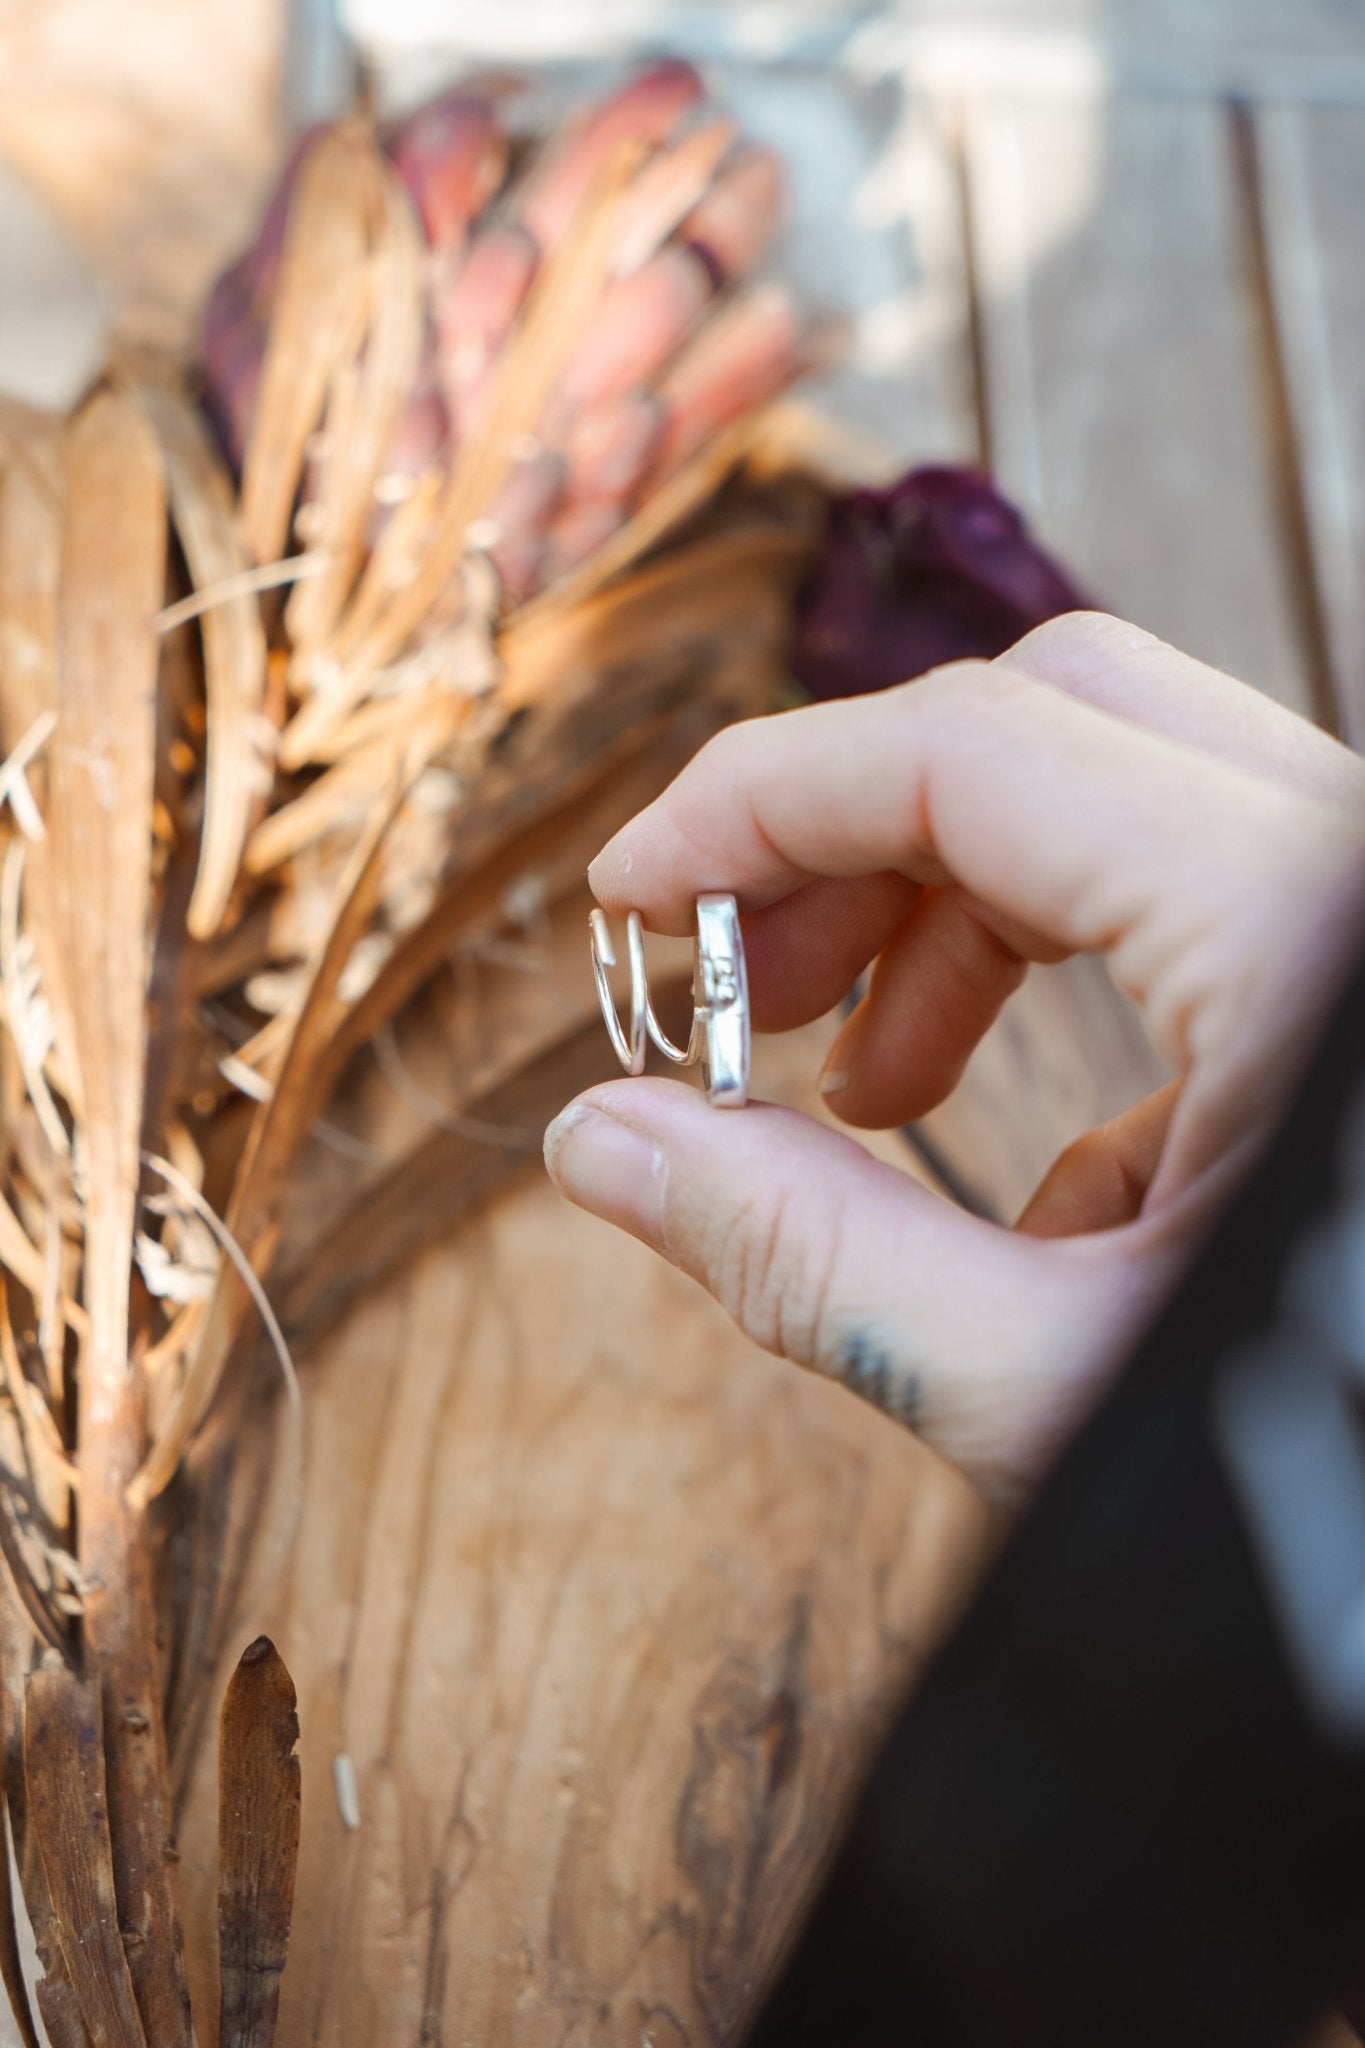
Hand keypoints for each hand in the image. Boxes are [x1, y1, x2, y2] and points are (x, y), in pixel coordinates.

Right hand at [544, 614, 1364, 1499]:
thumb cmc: (1358, 1513)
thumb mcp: (1056, 1393)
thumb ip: (809, 1254)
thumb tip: (598, 1147)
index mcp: (1302, 929)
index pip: (969, 751)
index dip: (757, 800)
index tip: (633, 896)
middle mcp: (1355, 876)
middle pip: (1055, 725)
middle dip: (858, 837)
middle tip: (740, 989)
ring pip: (1134, 803)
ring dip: (959, 915)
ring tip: (861, 1089)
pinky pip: (1212, 923)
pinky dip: (1081, 1012)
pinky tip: (1051, 1198)